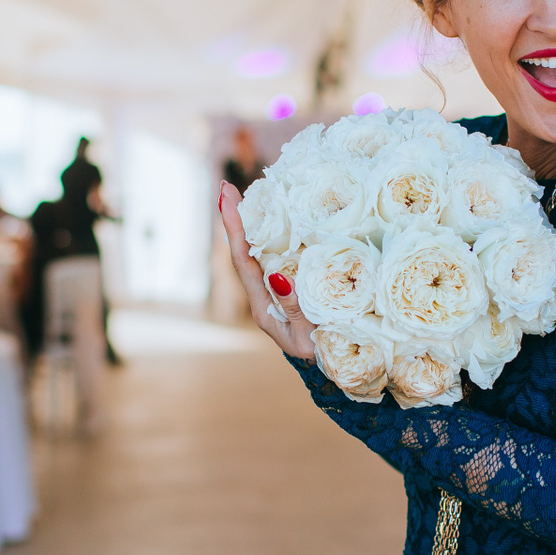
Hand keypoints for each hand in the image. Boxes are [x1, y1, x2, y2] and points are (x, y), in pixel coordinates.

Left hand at [218, 182, 314, 359]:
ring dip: (254, 223)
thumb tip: (278, 276)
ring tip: (250, 194)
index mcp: (262, 305)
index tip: (227, 201)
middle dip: (236, 219)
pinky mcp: (290, 286)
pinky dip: (275, 234)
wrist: (328, 366)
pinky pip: (278, 255)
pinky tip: (280, 217)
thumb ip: (293, 308)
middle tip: (228, 188)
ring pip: (259, 251)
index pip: (242, 261)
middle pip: (244, 250)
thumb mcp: (305, 336)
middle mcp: (263, 293)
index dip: (234, 230)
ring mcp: (275, 289)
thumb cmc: (318, 353)